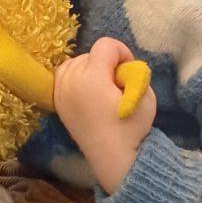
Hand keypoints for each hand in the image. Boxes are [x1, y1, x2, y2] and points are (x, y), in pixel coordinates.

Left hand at [53, 37, 156, 193]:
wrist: (112, 157)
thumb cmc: (132, 127)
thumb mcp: (145, 95)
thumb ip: (135, 72)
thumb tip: (121, 67)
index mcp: (92, 77)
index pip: (105, 45)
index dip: (122, 53)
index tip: (129, 70)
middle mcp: (71, 80)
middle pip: (89, 54)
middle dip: (106, 63)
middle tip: (117, 84)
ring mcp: (60, 91)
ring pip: (74, 62)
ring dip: (90, 68)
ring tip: (102, 87)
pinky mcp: (56, 101)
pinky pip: (63, 76)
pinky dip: (75, 77)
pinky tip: (88, 91)